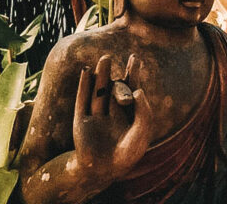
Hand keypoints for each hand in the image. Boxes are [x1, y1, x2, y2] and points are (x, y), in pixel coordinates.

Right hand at [72, 55, 152, 181]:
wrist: (104, 169)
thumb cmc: (128, 152)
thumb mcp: (142, 131)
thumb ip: (145, 111)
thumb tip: (139, 90)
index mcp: (128, 115)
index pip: (131, 90)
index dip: (132, 74)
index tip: (134, 58)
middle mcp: (112, 114)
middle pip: (114, 89)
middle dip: (114, 74)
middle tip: (113, 56)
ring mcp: (96, 117)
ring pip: (99, 91)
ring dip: (101, 75)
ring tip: (104, 58)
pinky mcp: (81, 121)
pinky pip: (82, 100)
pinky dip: (84, 85)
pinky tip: (86, 71)